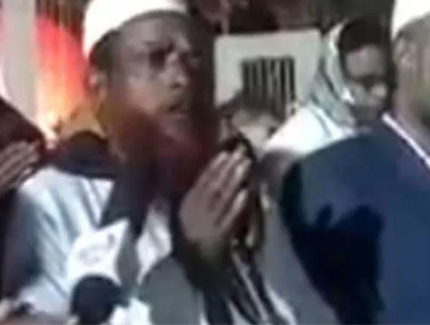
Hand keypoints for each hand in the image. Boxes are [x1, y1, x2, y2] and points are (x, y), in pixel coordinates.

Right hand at [0, 141, 40, 197]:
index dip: (11, 150)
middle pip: (8, 165)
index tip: (23, 143)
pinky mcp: (2, 193)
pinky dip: (23, 176)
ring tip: (35, 155)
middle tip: (33, 147)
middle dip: (22, 155)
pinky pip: (13, 184)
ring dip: (25, 164)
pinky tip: (31, 169)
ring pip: (13, 174)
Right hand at [178, 148, 251, 265]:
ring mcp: (206, 228)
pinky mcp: (218, 240)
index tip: (225, 153)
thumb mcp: (184, 220)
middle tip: (240, 153)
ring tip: (245, 165)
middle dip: (227, 169)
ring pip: (221, 199)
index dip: (213, 167)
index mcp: (183, 209)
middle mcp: (193, 216)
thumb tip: (205, 174)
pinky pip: (229, 219)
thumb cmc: (192, 246)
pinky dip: (237, 205)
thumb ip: (191, 199)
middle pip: (212, 188)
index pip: (199, 184)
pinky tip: (246, 192)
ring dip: (234, 181)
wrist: (197, 276)